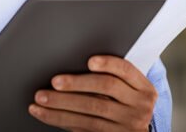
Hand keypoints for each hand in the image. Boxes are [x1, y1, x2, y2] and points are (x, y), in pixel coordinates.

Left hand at [29, 55, 156, 131]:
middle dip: (76, 84)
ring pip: (91, 113)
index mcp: (144, 88)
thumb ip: (114, 76)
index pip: (126, 70)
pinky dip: (62, 120)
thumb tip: (74, 60)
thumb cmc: (127, 102)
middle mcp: (139, 107)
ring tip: (41, 100)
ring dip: (61, 106)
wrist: (139, 130)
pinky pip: (84, 129)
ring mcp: (127, 126)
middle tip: (54, 82)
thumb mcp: (131, 89)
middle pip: (105, 90)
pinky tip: (47, 114)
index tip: (90, 61)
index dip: (108, 64)